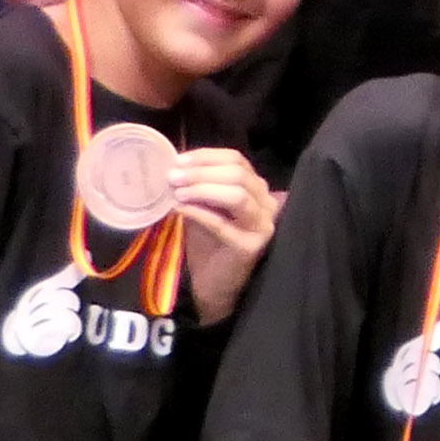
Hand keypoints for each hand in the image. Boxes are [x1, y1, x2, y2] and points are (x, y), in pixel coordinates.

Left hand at [170, 148, 280, 322]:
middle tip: (172, 176)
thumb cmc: (208, 243)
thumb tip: (177, 165)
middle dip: (201, 172)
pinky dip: (199, 212)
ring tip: (176, 192)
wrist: (213, 284)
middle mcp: (267, 204)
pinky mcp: (250, 246)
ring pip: (237, 195)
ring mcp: (263, 226)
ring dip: (202, 189)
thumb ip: (199, 186)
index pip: (237, 160)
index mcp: (257, 189)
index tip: (178, 160)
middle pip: (238, 174)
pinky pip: (223, 223)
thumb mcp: (204, 206)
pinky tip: (179, 209)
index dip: (207, 157)